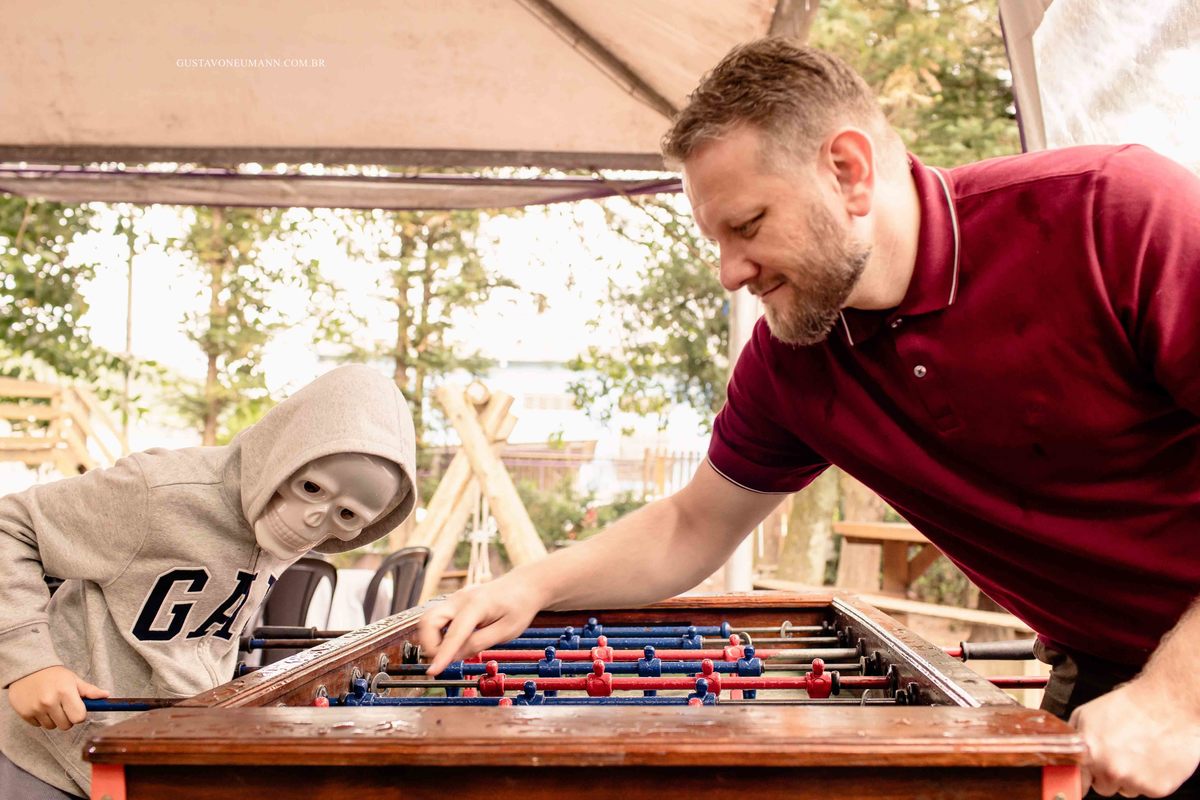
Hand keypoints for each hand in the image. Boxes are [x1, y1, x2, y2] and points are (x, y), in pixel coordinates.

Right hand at [8, 666, 109, 730]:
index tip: (77, 709)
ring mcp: (36, 708)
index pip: (79, 717)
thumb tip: (106, 695)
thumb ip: (89, 690)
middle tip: (64, 707)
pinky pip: (38, 726)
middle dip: (67, 718)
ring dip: (53, 719)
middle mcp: (50, 701)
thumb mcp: (73, 679)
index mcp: (65, 692)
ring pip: (51, 727)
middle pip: (66, 725)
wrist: (27, 670)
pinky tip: (40, 706)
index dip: (80, 715)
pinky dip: (41, 719)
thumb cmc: (54, 675)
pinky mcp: (24, 713)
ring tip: (51, 705)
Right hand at [417, 576, 547, 675]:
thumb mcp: (506, 631)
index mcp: (476, 605)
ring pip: (428, 619)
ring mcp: (455, 598)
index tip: (432, 672)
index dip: (442, 655)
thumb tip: (455, 656)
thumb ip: (479, 643)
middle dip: (430, 644)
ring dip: (432, 639)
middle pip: (429, 620)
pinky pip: (437, 618)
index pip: (453, 634)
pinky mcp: (454, 602)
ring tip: (451, 651)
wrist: (525, 585)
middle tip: (444, 660)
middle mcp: (460, 598)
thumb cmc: (519, 607)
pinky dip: (438, 633)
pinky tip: (455, 641)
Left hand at [1071, 678, 1199, 796]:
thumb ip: (1073, 738)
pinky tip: (1152, 756)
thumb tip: (1064, 754)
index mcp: (1090, 753)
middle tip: (1120, 751)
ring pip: (1126, 789)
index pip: (1077, 782)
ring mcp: (1135, 781)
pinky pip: (1147, 790)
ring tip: (1138, 750)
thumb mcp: (1086, 713)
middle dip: (1107, 773)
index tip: (1084, 778)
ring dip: (1130, 776)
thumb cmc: (1129, 705)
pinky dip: (1150, 778)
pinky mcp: (1158, 788)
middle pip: (1103, 787)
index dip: (1081, 779)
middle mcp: (1111, 770)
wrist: (1167, 703)